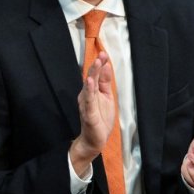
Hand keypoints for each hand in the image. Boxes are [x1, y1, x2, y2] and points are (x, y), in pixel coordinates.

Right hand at [70, 52, 114, 175]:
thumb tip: (106, 66)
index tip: (105, 54)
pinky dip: (89, 91)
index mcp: (92, 91)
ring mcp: (87, 104)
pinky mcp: (88, 113)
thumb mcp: (107, 97)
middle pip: (91, 78)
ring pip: (89, 87)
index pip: (96, 75)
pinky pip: (88, 100)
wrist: (94, 140)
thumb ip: (105, 82)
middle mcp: (87, 96)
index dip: (101, 64)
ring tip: (96, 63)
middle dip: (96, 66)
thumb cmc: (100, 119)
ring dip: (92, 74)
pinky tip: (90, 82)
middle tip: (101, 55)